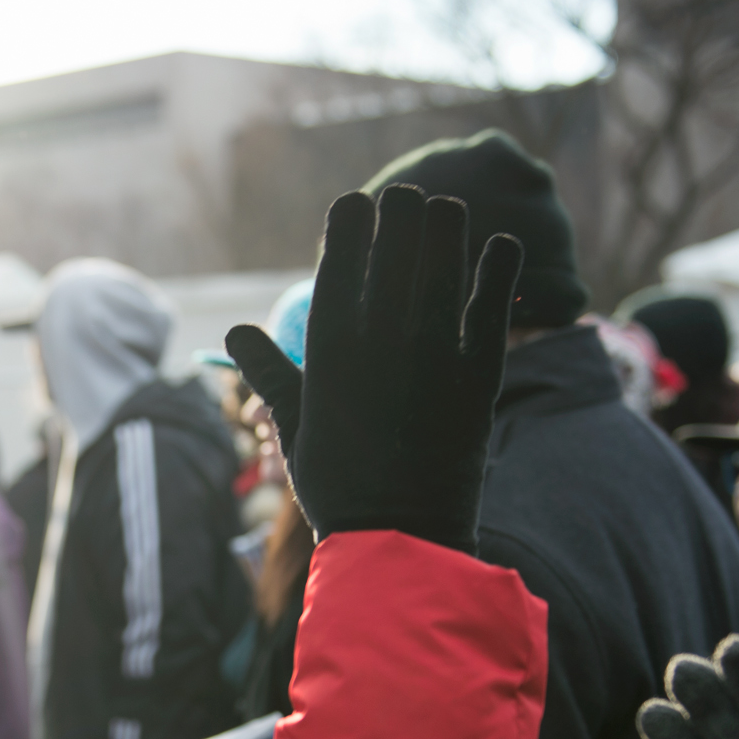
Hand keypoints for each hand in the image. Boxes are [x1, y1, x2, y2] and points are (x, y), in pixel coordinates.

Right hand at [224, 186, 521, 552]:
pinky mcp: (477, 374)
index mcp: (330, 347)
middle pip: (396, 242)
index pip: (342, 254)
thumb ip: (270, 371)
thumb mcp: (292, 426)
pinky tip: (503, 244)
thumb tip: (236, 331)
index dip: (351, 218)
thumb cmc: (338, 484)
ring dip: (446, 225)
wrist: (400, 536)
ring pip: (445, 259)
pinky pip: (491, 302)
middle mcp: (380, 337)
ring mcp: (431, 352)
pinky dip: (498, 266)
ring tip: (446, 212)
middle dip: (401, 211)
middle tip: (407, 201)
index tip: (358, 204)